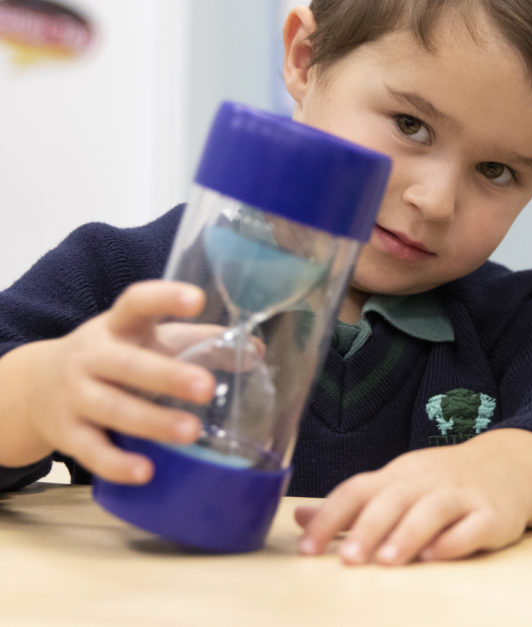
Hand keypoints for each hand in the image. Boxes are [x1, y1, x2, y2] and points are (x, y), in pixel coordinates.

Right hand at [0, 281, 215, 483]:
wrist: (36, 388)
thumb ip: (201, 341)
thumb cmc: (116, 357)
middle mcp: (92, 357)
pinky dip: (117, 464)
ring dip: (151, 422)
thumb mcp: (151, 340)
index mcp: (118, 327)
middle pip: (126, 364)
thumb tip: (255, 349)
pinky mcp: (66, 434)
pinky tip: (147, 472)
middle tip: (206, 387)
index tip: (197, 299)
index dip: (164, 299)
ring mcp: (75, 396)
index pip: (136, 303)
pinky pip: (91, 451)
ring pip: (111, 408)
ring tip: (192, 433)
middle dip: (166, 376)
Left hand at [294, 428, 531, 564]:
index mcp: (399, 475)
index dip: (331, 517)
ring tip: (388, 560)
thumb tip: (300, 518)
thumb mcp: (397, 484)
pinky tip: (437, 555)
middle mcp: (427, 481)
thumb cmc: (444, 482)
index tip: (306, 549)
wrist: (511, 465)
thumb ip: (353, 505)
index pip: (358, 489)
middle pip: (394, 499)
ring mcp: (462, 495)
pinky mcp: (492, 514)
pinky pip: (473, 526)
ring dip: (409, 534)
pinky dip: (455, 540)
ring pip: (432, 511)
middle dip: (369, 529)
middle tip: (348, 559)